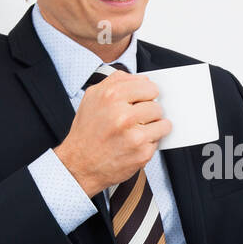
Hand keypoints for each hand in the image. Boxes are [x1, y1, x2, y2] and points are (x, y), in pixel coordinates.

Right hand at [53, 71, 171, 197]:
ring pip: (163, 123)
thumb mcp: (93, 97)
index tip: (142, 100)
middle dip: (150, 112)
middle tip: (137, 119)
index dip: (146, 94)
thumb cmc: (87, 130)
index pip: (149, 86)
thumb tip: (143, 79)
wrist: (79, 165)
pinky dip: (150, 143)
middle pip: (157, 105)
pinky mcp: (142, 153)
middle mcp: (123, 115)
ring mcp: (134, 136)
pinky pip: (158, 141)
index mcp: (111, 96)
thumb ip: (117, 81)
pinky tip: (134, 144)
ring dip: (154, 127)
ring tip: (138, 131)